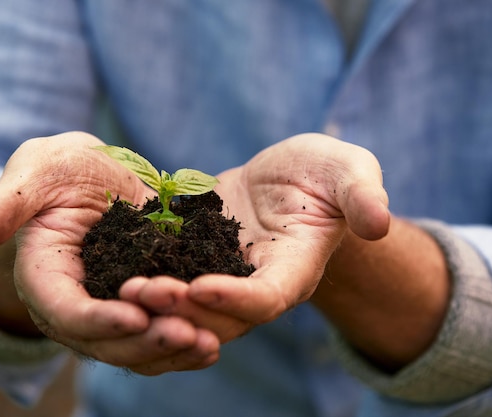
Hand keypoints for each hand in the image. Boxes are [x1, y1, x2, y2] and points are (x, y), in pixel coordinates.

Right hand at [0, 132, 219, 373]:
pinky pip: (161, 332)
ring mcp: (112, 309)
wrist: (98, 177)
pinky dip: (185, 340)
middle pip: (106, 341)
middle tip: (186, 334)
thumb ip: (9, 203)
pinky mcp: (143, 305)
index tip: (134, 314)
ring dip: (172, 351)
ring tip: (207, 345)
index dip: (96, 318)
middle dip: (145, 342)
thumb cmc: (62, 170)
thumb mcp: (37, 172)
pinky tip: (213, 340)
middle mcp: (77, 304)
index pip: (66, 311)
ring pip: (137, 346)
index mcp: (46, 277)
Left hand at [121, 133, 388, 341]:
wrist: (290, 179)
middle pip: (220, 315)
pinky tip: (112, 270)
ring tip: (120, 288)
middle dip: (182, 309)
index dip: (236, 300)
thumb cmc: (325, 174)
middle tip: (140, 292)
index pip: (268, 299)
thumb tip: (378, 223)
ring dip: (157, 304)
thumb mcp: (349, 171)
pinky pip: (171, 279)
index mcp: (295, 269)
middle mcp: (256, 285)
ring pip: (190, 307)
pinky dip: (146, 281)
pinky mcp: (197, 261)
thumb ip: (363, 195)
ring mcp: (224, 277)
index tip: (200, 287)